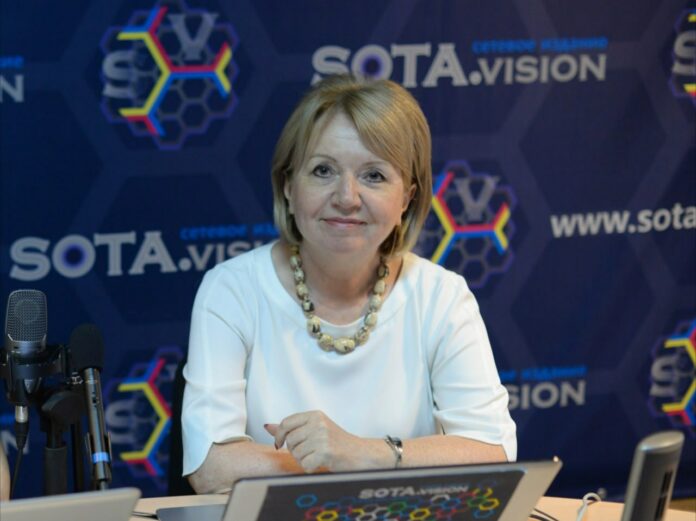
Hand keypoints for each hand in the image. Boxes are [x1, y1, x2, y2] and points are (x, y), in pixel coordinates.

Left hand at [264, 410, 379, 472]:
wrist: (361, 454)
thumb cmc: (337, 443)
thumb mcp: (315, 429)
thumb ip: (292, 428)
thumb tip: (267, 426)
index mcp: (315, 415)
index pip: (286, 422)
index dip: (279, 436)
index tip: (280, 444)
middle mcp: (318, 423)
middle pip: (290, 440)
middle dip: (295, 451)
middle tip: (309, 452)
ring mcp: (322, 437)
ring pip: (296, 454)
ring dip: (304, 460)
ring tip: (317, 457)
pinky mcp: (325, 452)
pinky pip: (305, 465)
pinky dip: (310, 468)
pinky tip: (321, 464)